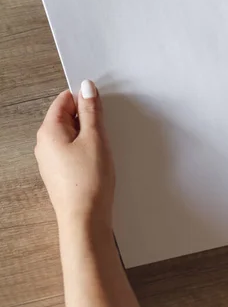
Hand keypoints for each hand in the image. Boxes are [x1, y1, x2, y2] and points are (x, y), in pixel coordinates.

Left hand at [35, 80, 114, 229]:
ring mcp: (50, 160)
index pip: (64, 100)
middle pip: (67, 116)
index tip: (101, 108)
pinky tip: (97, 162)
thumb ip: (91, 110)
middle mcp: (44, 144)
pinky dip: (86, 150)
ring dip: (89, 136)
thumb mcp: (95, 138)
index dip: (84, 100)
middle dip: (88, 119)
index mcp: (48, 131)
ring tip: (102, 150)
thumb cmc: (89, 181)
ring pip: (71, 134)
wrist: (85, 219)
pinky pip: (72, 150)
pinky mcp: (59, 172)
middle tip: (104, 131)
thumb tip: (86, 87)